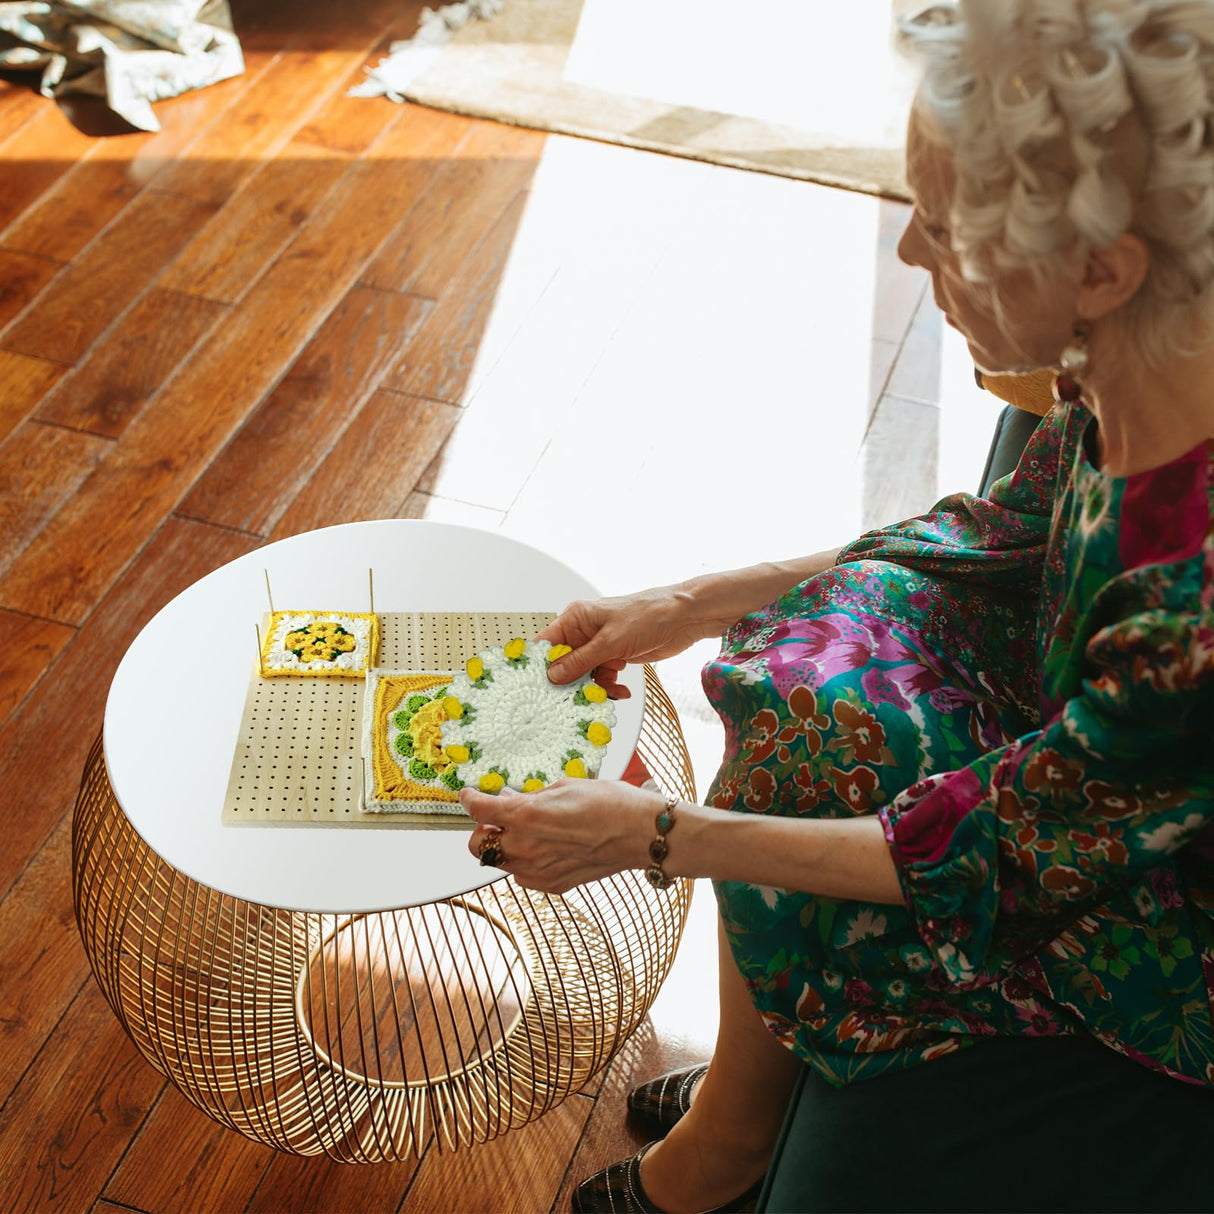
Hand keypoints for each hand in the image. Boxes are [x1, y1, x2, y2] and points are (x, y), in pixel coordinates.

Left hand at [462, 778, 662, 893]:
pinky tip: (542, 847)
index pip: (479, 810)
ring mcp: (538, 871)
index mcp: (527, 816)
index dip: (469, 800)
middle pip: (478, 845)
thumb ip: (531, 797)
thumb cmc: (609, 803)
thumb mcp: (564, 787)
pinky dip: (523, 861)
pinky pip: (523, 875)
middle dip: (483, 829)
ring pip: (499, 862)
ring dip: (504, 846)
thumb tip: (511, 799)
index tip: (469, 795)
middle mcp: (527, 847)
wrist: (640, 834)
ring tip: (525, 830)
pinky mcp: (553, 884)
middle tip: (498, 816)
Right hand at [537, 583, 707, 695]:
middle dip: (570, 682)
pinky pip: (602, 677)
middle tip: (574, 698)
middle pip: (565, 663)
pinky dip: (610, 686)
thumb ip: (581, 660)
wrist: (683, 618)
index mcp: (577, 617)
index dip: (541, 664)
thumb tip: (554, 674)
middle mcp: (585, 631)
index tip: (537, 686)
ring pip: (584, 674)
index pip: (548, 643)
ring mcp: (600, 645)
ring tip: (606, 693)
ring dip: (594, 687)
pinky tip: (621, 689)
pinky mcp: (615, 656)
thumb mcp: (611, 641)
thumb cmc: (649, 614)